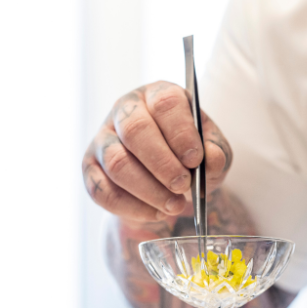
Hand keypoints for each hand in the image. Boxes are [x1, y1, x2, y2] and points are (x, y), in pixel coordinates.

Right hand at [81, 81, 232, 221]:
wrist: (168, 176)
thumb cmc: (191, 153)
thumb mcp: (211, 150)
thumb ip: (216, 152)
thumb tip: (212, 157)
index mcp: (158, 94)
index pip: (165, 103)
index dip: (180, 132)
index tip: (195, 159)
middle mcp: (125, 110)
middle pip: (134, 130)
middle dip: (162, 164)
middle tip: (183, 186)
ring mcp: (103, 137)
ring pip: (117, 163)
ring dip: (148, 190)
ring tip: (174, 205)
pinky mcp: (90, 167)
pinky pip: (102, 190)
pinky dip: (131, 207)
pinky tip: (155, 212)